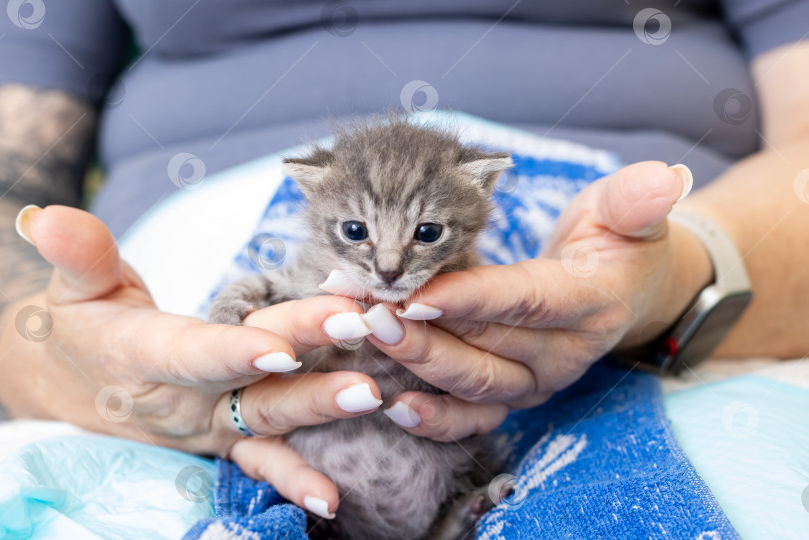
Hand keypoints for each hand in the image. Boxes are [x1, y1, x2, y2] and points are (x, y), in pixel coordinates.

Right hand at [0, 205, 382, 517]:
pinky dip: (293, 479)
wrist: (69, 386)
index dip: (235, 351)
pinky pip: (260, 462)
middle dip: (307, 355)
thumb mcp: (74, 288)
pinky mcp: (222, 439)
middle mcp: (181, 399)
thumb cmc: (81, 326)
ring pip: (267, 417)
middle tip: (359, 332)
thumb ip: (79, 256)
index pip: (195, 353)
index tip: (283, 347)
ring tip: (370, 395)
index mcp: (144, 355)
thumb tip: (49, 216)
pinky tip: (332, 499)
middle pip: (249, 377)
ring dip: (320, 406)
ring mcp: (206, 425)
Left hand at [363, 161, 712, 440]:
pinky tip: (394, 405)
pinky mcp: (514, 395)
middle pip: (488, 349)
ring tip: (369, 339)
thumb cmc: (616, 243)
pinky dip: (436, 420)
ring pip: (473, 385)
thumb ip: (635, 200)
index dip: (471, 299)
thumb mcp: (628, 213)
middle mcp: (564, 355)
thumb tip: (664, 179)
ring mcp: (537, 381)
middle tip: (370, 312)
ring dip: (417, 365)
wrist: (622, 292)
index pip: (525, 301)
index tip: (415, 293)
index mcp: (591, 304)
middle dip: (423, 333)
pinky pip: (474, 419)